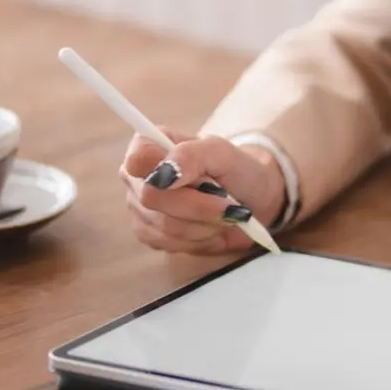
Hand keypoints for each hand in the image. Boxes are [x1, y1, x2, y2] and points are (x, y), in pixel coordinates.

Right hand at [120, 128, 286, 253]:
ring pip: (166, 226)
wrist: (252, 202)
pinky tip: (213, 227)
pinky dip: (202, 239)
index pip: (139, 159)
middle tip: (230, 204)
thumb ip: (192, 154)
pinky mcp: (149, 234)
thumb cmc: (236, 171)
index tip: (204, 181)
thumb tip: (164, 174)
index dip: (168, 173)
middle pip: (152, 198)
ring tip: (225, 214)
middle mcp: (137, 177)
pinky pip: (171, 244)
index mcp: (149, 145)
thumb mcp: (222, 153)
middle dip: (200, 205)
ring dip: (206, 223)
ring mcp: (139, 208)